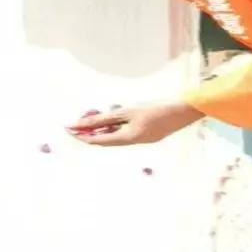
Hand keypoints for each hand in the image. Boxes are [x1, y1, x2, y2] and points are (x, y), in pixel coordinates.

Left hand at [66, 100, 203, 146]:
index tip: (69, 130)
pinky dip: (114, 129)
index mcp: (128, 139)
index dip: (82, 135)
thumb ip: (107, 118)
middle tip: (75, 125)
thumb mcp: (128, 111)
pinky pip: (124, 135)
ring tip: (89, 122)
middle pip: (105, 141)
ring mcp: (141, 140)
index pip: (98, 141)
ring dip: (102, 131)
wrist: (182, 112)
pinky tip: (108, 123)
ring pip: (115, 138)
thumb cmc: (155, 108)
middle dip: (90, 133)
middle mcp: (133, 143)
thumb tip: (87, 123)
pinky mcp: (146, 136)